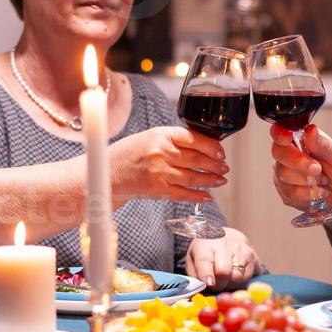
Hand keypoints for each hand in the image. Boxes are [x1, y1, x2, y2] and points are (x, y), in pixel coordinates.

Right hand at [109, 126, 228, 203]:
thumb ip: (173, 139)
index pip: (194, 138)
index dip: (212, 146)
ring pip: (193, 177)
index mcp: (161, 134)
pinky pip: (183, 193)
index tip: (221, 152)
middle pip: (197, 159)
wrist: (107, 171)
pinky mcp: (157, 188)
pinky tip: (206, 197)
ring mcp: (160, 171)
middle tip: (224, 167)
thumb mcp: (150, 137)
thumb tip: (201, 145)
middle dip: (215, 165)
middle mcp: (161, 152)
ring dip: (210, 180)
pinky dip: (197, 196)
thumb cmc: (128, 154)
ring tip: (220, 180)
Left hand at [185, 227, 260, 289]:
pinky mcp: (253, 256)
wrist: (227, 236)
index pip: (206, 261)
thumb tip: (198, 292)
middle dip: (219, 285)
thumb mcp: (193, 259)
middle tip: (215, 285)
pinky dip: (240, 282)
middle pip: (224, 273)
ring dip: (230, 285)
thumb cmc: (207, 251)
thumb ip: (194, 276)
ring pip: (237, 278)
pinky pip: (248, 277)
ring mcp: (241, 250)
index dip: (207, 274)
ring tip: (225, 280)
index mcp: (205, 245)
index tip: (209, 283)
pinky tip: (235, 276)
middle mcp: (224, 245)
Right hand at [270, 124, 331, 211]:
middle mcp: (289, 154)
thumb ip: (324, 144)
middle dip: (299, 162)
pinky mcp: (286, 191)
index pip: (280, 132)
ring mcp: (284, 173)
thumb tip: (310, 131)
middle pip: (279, 153)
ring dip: (308, 180)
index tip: (287, 139)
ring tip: (322, 179)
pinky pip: (290, 192)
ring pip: (284, 174)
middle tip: (317, 168)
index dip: (280, 134)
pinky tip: (318, 190)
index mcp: (300, 138)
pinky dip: (308, 193)